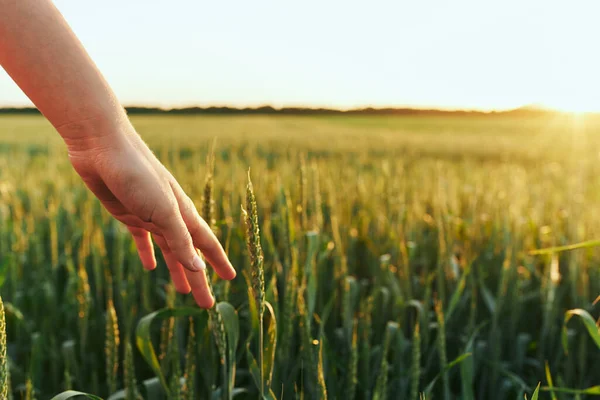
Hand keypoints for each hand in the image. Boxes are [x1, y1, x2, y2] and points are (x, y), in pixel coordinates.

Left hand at [63, 118, 234, 307]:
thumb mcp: (162, 211)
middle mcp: (170, 217)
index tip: (231, 279)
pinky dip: (147, 253)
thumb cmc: (138, 175)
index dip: (218, 263)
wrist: (103, 147)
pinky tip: (148, 267)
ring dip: (175, 269)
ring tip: (181, 292)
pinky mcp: (128, 214)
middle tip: (206, 304)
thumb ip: (180, 240)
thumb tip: (198, 268)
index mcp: (183, 215)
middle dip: (198, 278)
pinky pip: (141, 240)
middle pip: (187, 254)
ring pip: (167, 250)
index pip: (206, 245)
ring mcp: (149, 216)